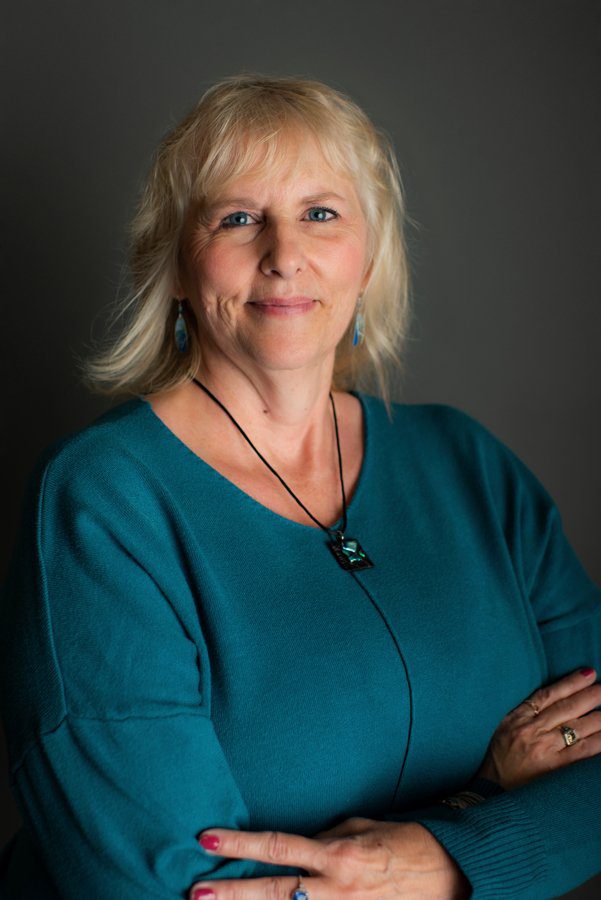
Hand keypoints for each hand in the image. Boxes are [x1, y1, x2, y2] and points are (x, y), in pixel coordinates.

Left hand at [189, 817, 470, 898]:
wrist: (451, 874)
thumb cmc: (405, 842)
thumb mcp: (362, 827)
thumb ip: (326, 836)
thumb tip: (298, 845)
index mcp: (336, 853)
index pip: (277, 846)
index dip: (240, 843)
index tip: (207, 839)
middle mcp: (335, 887)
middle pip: (273, 892)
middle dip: (232, 892)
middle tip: (197, 893)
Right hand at [476, 666, 600, 789]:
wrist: (490, 790)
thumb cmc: (498, 757)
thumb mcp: (504, 726)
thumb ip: (525, 713)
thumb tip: (554, 698)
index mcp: (519, 717)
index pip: (549, 694)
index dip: (570, 682)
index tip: (588, 673)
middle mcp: (533, 730)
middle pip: (568, 707)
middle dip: (591, 695)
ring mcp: (545, 749)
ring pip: (578, 727)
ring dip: (600, 717)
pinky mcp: (555, 768)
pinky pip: (582, 752)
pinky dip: (598, 742)